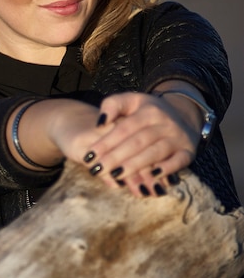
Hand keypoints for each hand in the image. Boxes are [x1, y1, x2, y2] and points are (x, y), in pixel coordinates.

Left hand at [77, 90, 201, 196]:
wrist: (184, 114)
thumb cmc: (148, 112)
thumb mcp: (131, 101)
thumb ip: (112, 105)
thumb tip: (99, 123)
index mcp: (148, 110)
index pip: (124, 128)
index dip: (106, 142)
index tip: (90, 155)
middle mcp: (165, 123)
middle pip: (137, 142)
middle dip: (116, 157)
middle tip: (97, 169)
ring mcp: (177, 137)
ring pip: (155, 152)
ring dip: (136, 165)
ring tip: (116, 175)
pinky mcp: (188, 151)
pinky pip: (179, 161)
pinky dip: (167, 169)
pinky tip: (152, 176)